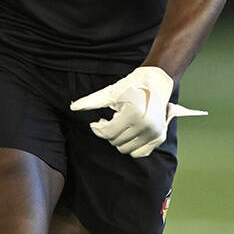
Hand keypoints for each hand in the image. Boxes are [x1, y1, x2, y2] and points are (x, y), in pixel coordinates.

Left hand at [70, 66, 206, 157]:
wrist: (157, 81)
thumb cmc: (132, 85)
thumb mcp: (111, 92)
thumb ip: (92, 101)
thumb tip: (73, 107)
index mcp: (134, 114)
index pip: (108, 132)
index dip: (98, 129)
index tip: (96, 123)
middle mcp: (146, 126)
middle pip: (116, 142)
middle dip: (108, 132)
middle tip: (109, 121)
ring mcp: (154, 133)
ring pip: (126, 149)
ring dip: (119, 139)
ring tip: (119, 125)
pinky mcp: (159, 137)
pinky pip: (140, 153)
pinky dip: (131, 146)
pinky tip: (128, 133)